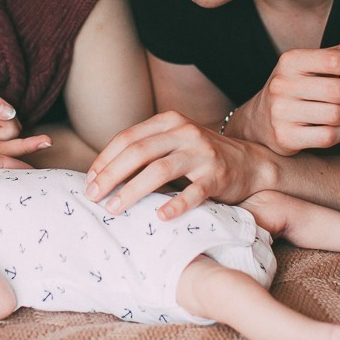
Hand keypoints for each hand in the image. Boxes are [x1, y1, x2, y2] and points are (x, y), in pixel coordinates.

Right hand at [0, 72, 50, 156]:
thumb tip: (8, 113)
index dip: (0, 156)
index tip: (21, 155)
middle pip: (2, 152)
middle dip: (25, 145)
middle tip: (47, 141)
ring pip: (10, 139)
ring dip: (11, 121)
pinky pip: (11, 134)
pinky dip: (11, 121)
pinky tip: (2, 111)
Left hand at [85, 111, 266, 220]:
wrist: (250, 163)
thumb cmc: (201, 156)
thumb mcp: (174, 142)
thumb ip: (146, 149)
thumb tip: (101, 173)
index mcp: (169, 122)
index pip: (128, 138)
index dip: (105, 160)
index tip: (89, 181)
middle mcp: (184, 133)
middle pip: (138, 152)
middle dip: (110, 175)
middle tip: (93, 197)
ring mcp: (201, 154)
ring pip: (159, 170)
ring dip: (132, 191)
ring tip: (114, 208)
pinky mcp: (217, 176)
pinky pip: (193, 192)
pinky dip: (175, 205)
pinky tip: (159, 217)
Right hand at [238, 43, 339, 154]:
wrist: (259, 120)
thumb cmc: (294, 88)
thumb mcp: (310, 65)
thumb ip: (339, 55)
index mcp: (290, 61)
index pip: (334, 60)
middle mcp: (282, 85)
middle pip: (339, 89)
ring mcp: (281, 112)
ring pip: (337, 115)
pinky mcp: (285, 137)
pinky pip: (328, 136)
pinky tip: (338, 127)